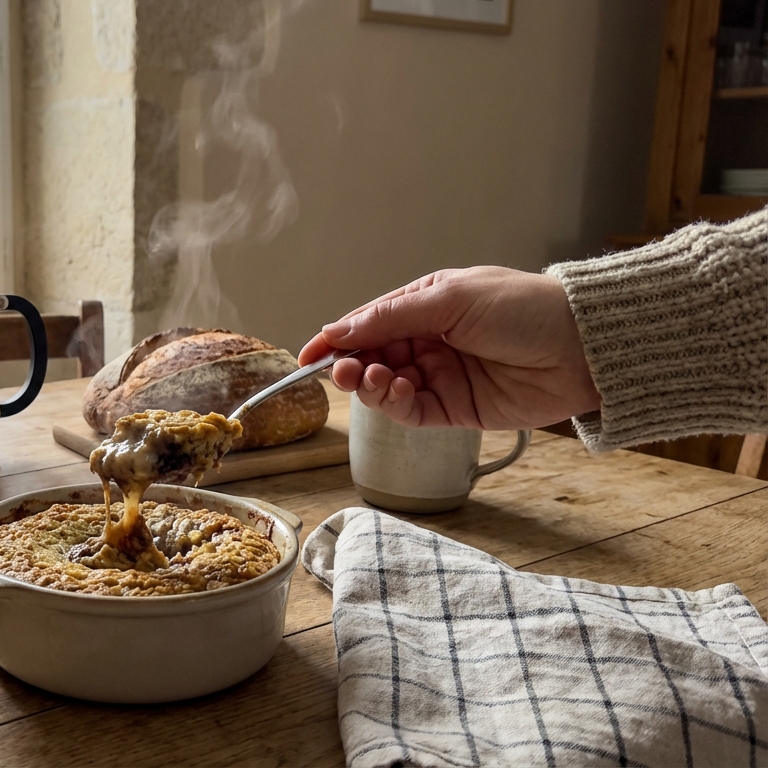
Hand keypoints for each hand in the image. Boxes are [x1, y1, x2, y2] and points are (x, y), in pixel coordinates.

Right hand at [298, 266, 599, 428]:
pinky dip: (396, 404)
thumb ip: (391, 317)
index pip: (367, 324)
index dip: (335, 340)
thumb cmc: (524, 308)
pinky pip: (412, 412)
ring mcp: (441, 376)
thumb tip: (339, 329)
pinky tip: (398, 389)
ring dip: (372, 384)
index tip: (307, 356)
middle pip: (371, 358)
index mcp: (425, 306)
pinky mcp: (456, 410)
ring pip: (386, 387)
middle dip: (352, 365)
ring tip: (376, 377)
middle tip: (345, 371)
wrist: (583, 347)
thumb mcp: (450, 299)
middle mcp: (428, 341)